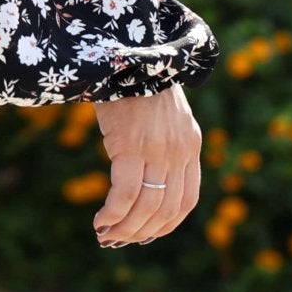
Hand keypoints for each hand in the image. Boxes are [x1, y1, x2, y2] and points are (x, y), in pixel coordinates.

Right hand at [91, 83, 201, 249]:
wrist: (127, 52)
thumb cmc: (137, 80)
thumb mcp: (163, 114)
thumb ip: (165, 143)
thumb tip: (149, 176)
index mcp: (190, 145)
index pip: (186, 201)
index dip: (165, 225)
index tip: (143, 234)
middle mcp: (179, 151)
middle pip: (166, 210)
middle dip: (140, 232)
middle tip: (117, 240)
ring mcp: (157, 150)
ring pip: (146, 207)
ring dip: (125, 229)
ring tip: (105, 234)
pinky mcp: (131, 145)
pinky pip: (124, 193)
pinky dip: (113, 213)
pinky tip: (100, 220)